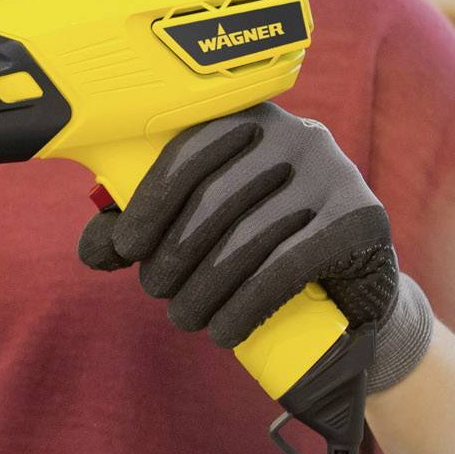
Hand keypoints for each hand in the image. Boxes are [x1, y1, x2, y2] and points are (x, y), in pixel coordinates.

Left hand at [79, 102, 432, 395]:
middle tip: (156, 293)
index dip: (146, 202)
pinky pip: (287, 264)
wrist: (349, 288)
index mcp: (248, 121)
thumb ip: (144, 228)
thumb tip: (95, 248)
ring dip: (204, 289)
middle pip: (214, 199)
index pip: (186, 151)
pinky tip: (225, 332)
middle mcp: (294, 134)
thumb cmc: (259, 248)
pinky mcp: (359, 218)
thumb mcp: (199, 230)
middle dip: (173, 255)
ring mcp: (333, 172)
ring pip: (247, 236)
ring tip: (185, 319)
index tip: (124, 249)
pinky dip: (246, 305)